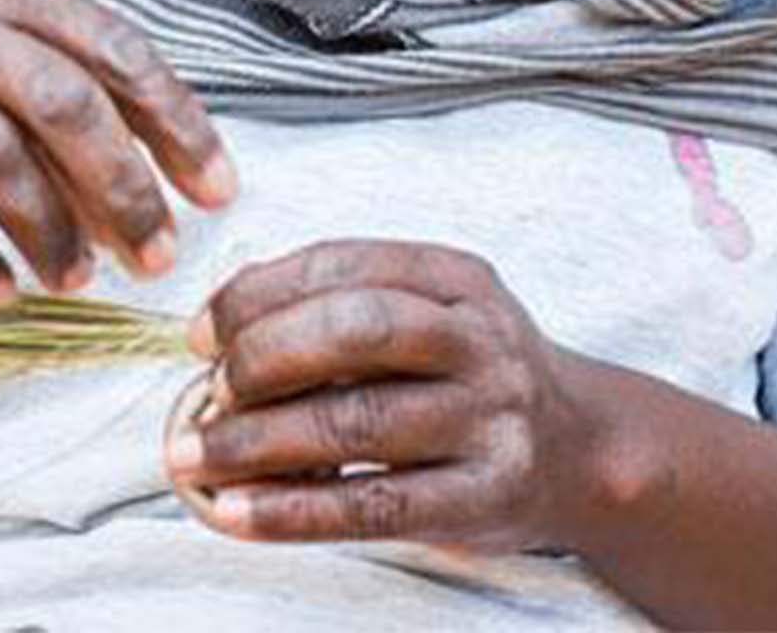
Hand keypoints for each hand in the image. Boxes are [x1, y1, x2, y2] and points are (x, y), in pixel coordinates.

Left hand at [164, 239, 604, 551]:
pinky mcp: (484, 498)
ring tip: (194, 455)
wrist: (582, 449)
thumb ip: (343, 299)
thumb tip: (224, 316)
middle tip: (207, 391)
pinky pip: (373, 506)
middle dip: (261, 358)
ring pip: (356, 422)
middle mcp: (478, 339)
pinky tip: (236, 513)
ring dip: (257, 442)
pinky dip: (293, 511)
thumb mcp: (431, 307)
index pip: (342, 264)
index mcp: (455, 276)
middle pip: (353, 331)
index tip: (202, 331)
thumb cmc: (471, 372)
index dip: (258, 293)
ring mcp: (487, 419)